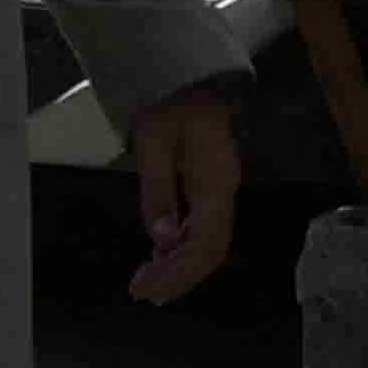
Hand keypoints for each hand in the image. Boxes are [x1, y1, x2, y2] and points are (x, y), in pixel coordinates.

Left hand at [126, 87, 240, 305]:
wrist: (189, 74)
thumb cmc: (169, 101)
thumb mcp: (153, 139)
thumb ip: (159, 189)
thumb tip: (163, 238)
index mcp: (216, 184)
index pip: (205, 245)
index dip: (178, 273)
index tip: (146, 288)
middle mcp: (224, 193)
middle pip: (210, 250)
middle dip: (178, 277)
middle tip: (142, 292)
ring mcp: (220, 190)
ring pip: (208, 242)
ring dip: (180, 266)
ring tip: (150, 283)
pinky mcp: (210, 186)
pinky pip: (203, 228)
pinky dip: (181, 248)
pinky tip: (161, 255)